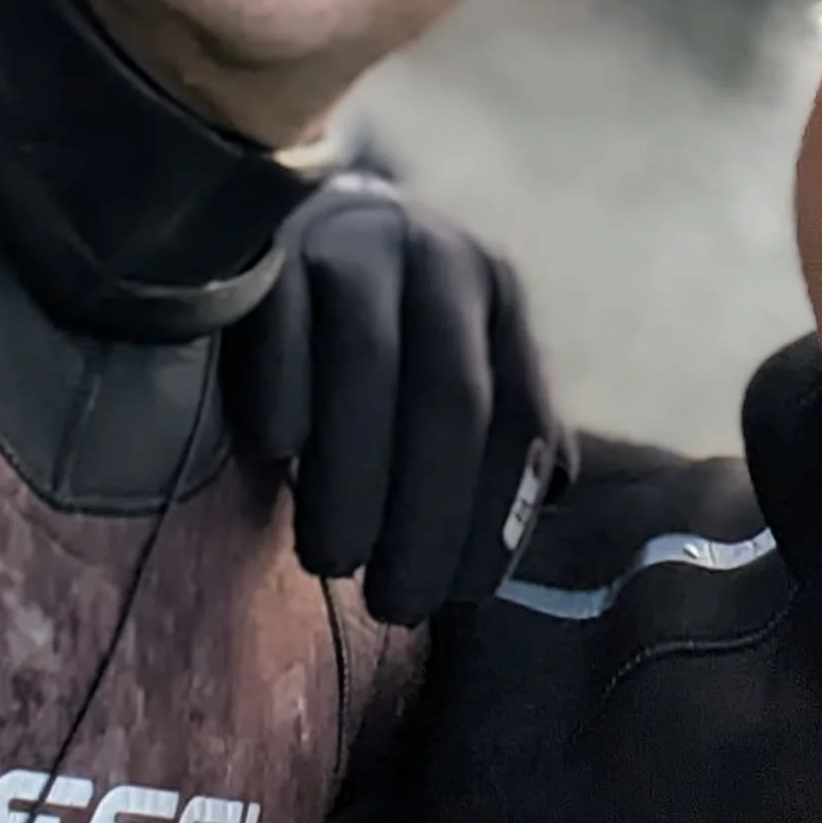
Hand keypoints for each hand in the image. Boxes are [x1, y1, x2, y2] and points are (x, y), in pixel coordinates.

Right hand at [222, 175, 565, 624]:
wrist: (292, 220)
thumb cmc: (383, 330)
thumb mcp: (456, 358)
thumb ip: (498, 424)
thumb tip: (550, 499)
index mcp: (495, 294)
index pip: (515, 416)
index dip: (497, 515)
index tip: (464, 595)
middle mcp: (437, 258)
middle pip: (448, 399)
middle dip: (428, 515)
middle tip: (397, 602)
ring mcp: (354, 241)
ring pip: (367, 363)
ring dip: (353, 477)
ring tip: (332, 558)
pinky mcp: (270, 242)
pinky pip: (278, 319)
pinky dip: (281, 390)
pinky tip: (275, 456)